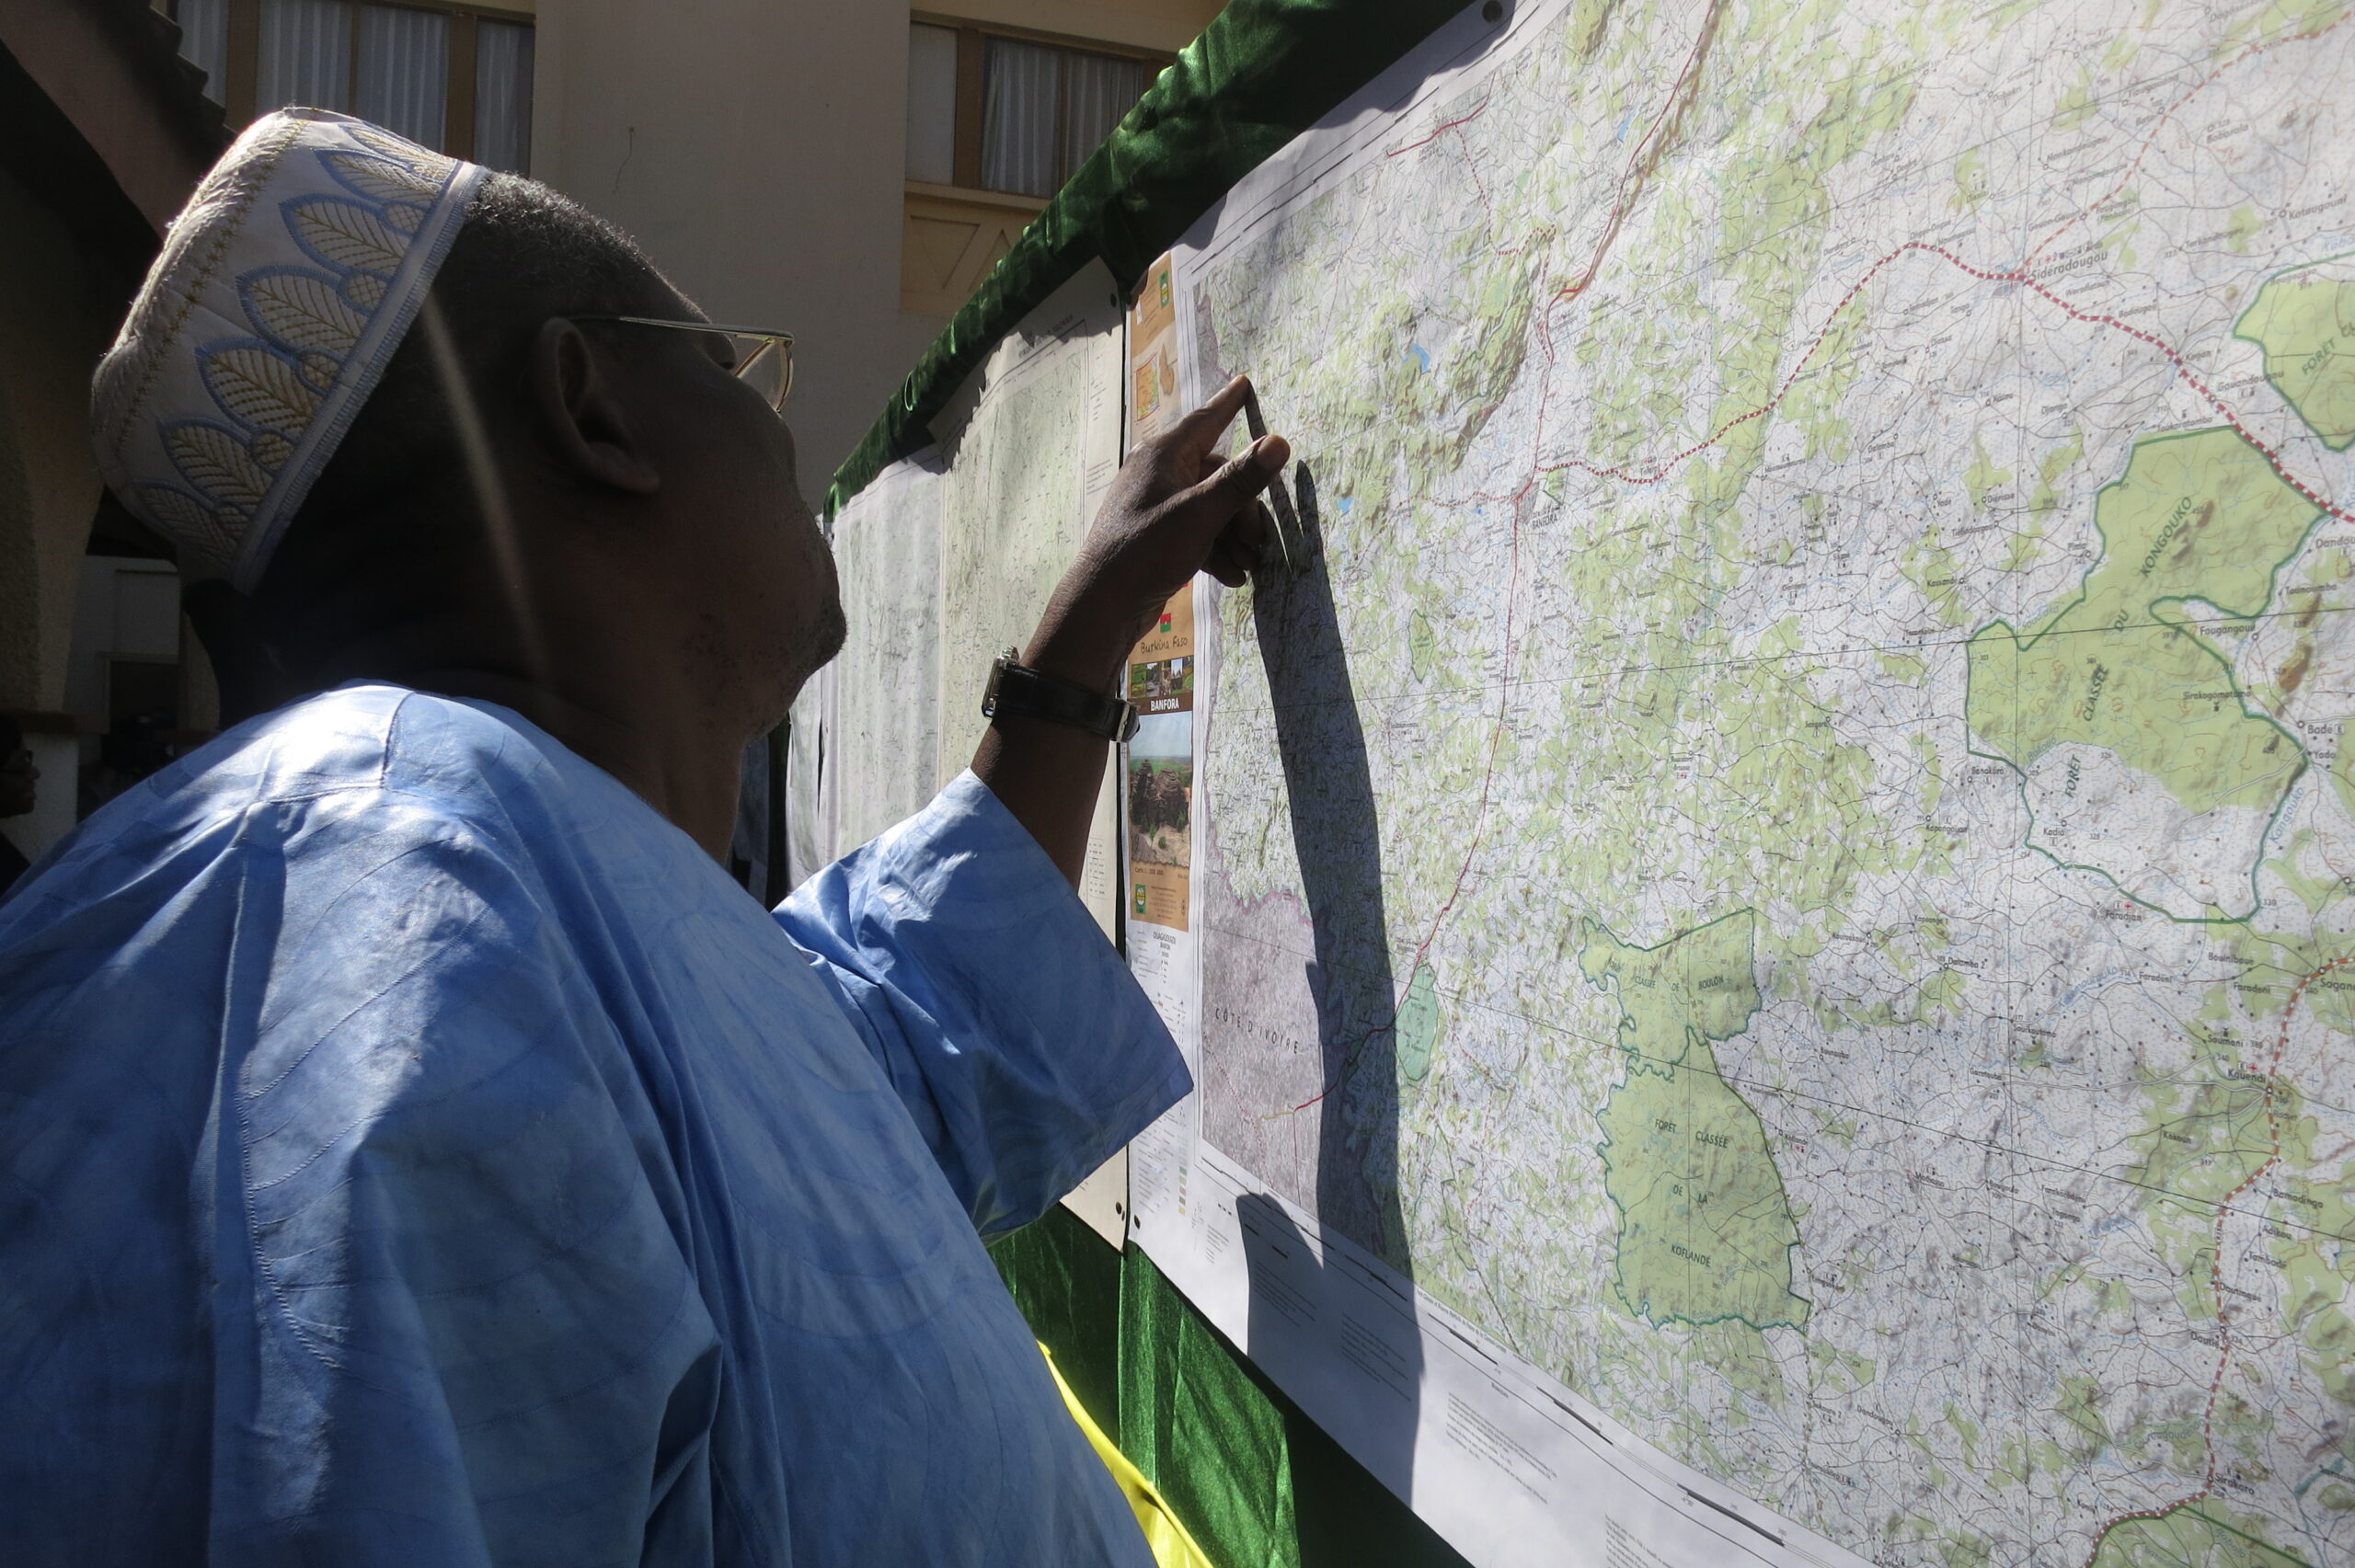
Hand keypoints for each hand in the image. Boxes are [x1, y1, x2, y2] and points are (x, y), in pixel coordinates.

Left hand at [1024, 376, 1290, 688]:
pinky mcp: (1157, 537)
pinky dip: (1216, 551)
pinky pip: (1197, 532)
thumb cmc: (1146, 551)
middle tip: (1260, 542)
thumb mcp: (1200, 514)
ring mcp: (1156, 506)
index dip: (1228, 403)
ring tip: (1248, 566)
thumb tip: (1279, 442)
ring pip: (1211, 508)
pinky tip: (1230, 577)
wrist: (1103, 606)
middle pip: (1218, 476)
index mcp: (1162, 456)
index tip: (1244, 382)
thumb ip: (1240, 479)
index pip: (1205, 420)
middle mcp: (1158, 474)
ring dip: (1234, 536)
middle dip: (1243, 509)